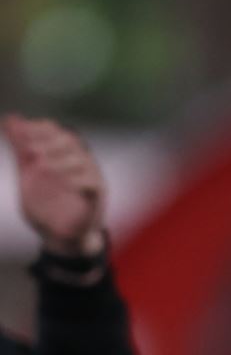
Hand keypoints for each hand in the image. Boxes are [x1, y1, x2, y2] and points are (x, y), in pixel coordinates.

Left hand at [4, 116, 106, 256]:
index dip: (38, 128)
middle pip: (70, 140)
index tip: (19, 132)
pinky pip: (93, 183)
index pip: (55, 130)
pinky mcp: (97, 197)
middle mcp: (79, 161)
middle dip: (48, 142)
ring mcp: (91, 178)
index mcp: (63, 154)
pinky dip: (76, 180)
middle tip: (30, 150)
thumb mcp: (27, 175)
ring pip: (83, 159)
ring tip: (40, 167)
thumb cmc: (45, 203)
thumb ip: (20, 150)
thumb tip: (9, 119)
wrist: (58, 236)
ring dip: (59, 160)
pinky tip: (61, 183)